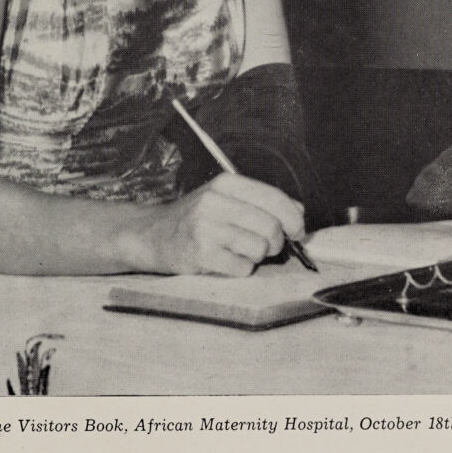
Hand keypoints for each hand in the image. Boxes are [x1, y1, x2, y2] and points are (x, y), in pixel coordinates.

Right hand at [143, 173, 305, 276]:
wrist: (153, 234)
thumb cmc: (197, 218)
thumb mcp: (226, 199)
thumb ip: (261, 201)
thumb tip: (298, 213)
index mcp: (226, 183)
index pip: (274, 198)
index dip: (293, 218)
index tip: (298, 230)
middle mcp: (215, 201)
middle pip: (271, 227)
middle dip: (275, 242)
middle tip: (264, 246)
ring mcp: (206, 227)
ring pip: (259, 248)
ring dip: (255, 256)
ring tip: (237, 251)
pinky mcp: (201, 253)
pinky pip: (242, 268)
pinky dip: (239, 269)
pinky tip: (224, 261)